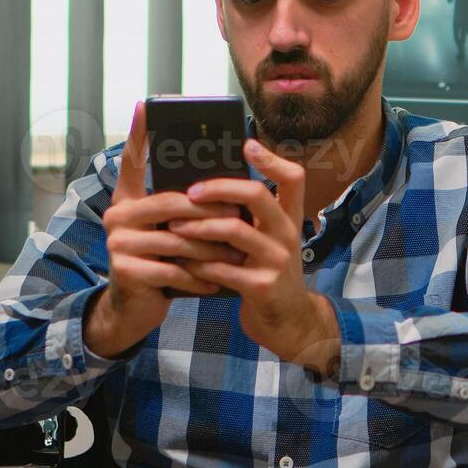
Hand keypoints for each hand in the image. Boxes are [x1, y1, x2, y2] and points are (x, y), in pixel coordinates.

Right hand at [86, 102, 243, 357]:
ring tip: (239, 252)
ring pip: (176, 239)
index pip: (133, 161)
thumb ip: (185, 208)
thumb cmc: (162, 263)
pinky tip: (216, 281)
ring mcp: (117, 243)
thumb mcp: (171, 232)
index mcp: (129, 200)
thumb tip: (225, 184)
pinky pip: (171, 270)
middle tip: (240, 215)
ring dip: (212, 248)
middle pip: (171, 203)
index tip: (146, 104)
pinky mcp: (125, 272)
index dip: (138, 134)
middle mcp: (117, 215)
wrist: (134, 310)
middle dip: (210, 212)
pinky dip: (198, 277)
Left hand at [170, 139, 341, 374]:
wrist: (288, 322)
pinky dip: (198, 264)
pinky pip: (223, 268)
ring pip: (235, 231)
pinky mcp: (261, 286)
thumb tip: (209, 186)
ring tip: (174, 226)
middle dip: (219, 188)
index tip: (247, 144)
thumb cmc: (268, 274)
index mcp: (290, 219)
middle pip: (258, 196)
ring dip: (199, 226)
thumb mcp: (270, 242)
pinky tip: (181, 262)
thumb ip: (252, 218)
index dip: (272, 159)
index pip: (294, 178)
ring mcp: (276, 261)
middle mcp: (287, 235)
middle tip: (190, 191)